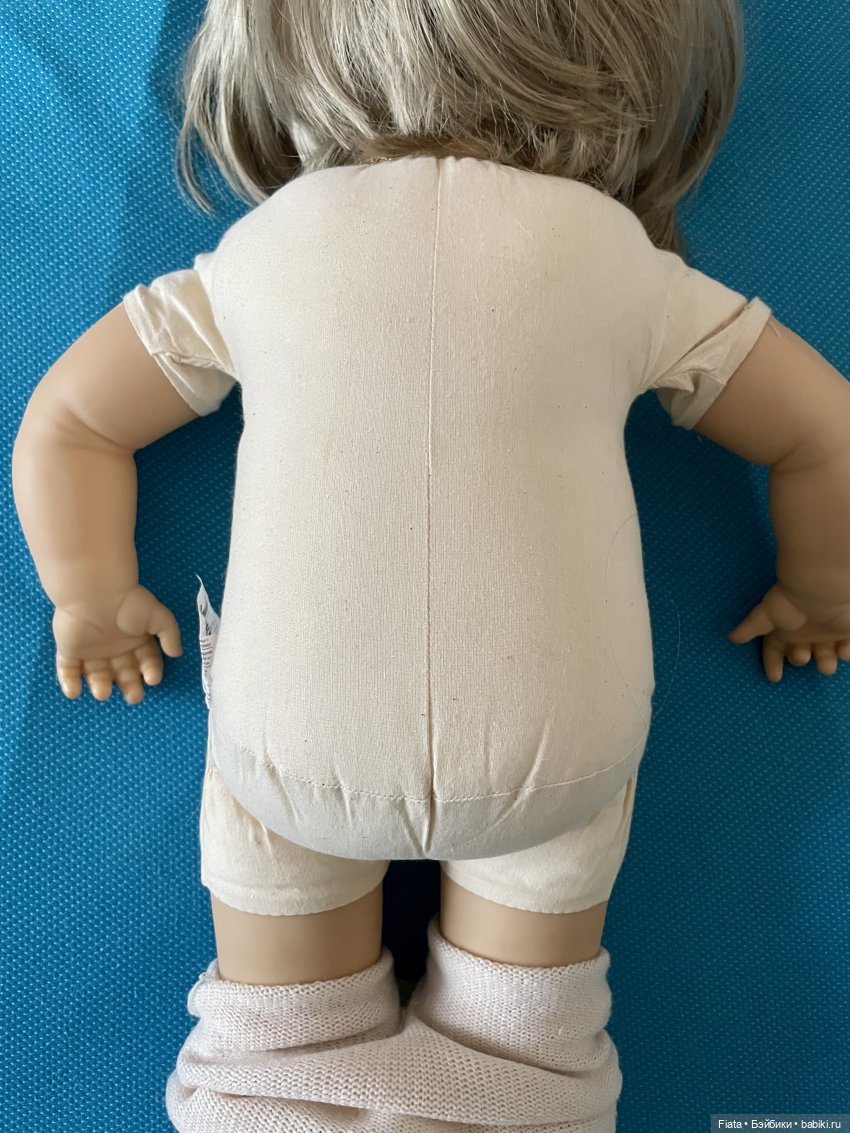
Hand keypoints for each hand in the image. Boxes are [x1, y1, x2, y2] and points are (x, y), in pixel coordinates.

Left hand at [53, 584, 182, 703]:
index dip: (151, 670)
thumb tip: (177, 653)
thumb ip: (170, 635)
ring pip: (96, 675)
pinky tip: (75, 692)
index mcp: (136, 639)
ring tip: (103, 692)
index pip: (147, 661)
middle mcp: (115, 647)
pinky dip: (69, 682)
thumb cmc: (129, 604)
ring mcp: (91, 650)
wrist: (94, 593)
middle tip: (134, 696)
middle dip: (129, 686)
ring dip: (100, 686)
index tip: (152, 679)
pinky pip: (68, 669)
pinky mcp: (70, 649)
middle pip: (124, 673)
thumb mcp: (159, 616)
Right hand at [727, 582, 849, 682]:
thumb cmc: (790, 602)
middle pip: (800, 653)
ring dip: (826, 662)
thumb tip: (730, 638)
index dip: (772, 663)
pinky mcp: (846, 628)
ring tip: (826, 664)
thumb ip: (750, 628)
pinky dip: (847, 652)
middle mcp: (804, 631)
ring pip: (826, 654)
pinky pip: (848, 647)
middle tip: (803, 656)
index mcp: (784, 629)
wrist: (821, 589)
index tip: (775, 678)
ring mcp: (826, 630)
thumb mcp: (765, 615)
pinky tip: (844, 650)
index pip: (774, 650)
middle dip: (800, 659)